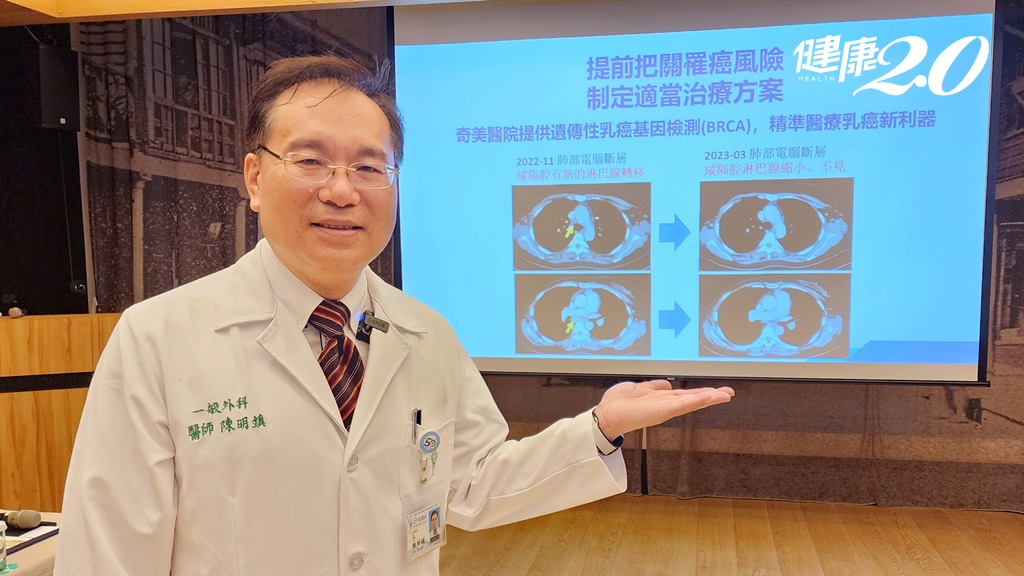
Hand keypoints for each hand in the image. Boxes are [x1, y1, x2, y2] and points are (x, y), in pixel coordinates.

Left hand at [594, 380, 733, 439]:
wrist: (608, 416)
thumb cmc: (618, 405)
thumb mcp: (638, 389)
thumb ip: (653, 387)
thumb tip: (666, 384)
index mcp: (660, 399)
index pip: (685, 395)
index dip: (700, 393)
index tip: (716, 391)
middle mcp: (666, 405)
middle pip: (693, 399)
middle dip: (711, 396)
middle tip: (729, 394)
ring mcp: (666, 409)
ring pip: (692, 401)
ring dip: (709, 397)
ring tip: (725, 395)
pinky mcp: (664, 411)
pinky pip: (683, 404)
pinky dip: (697, 400)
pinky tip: (709, 396)